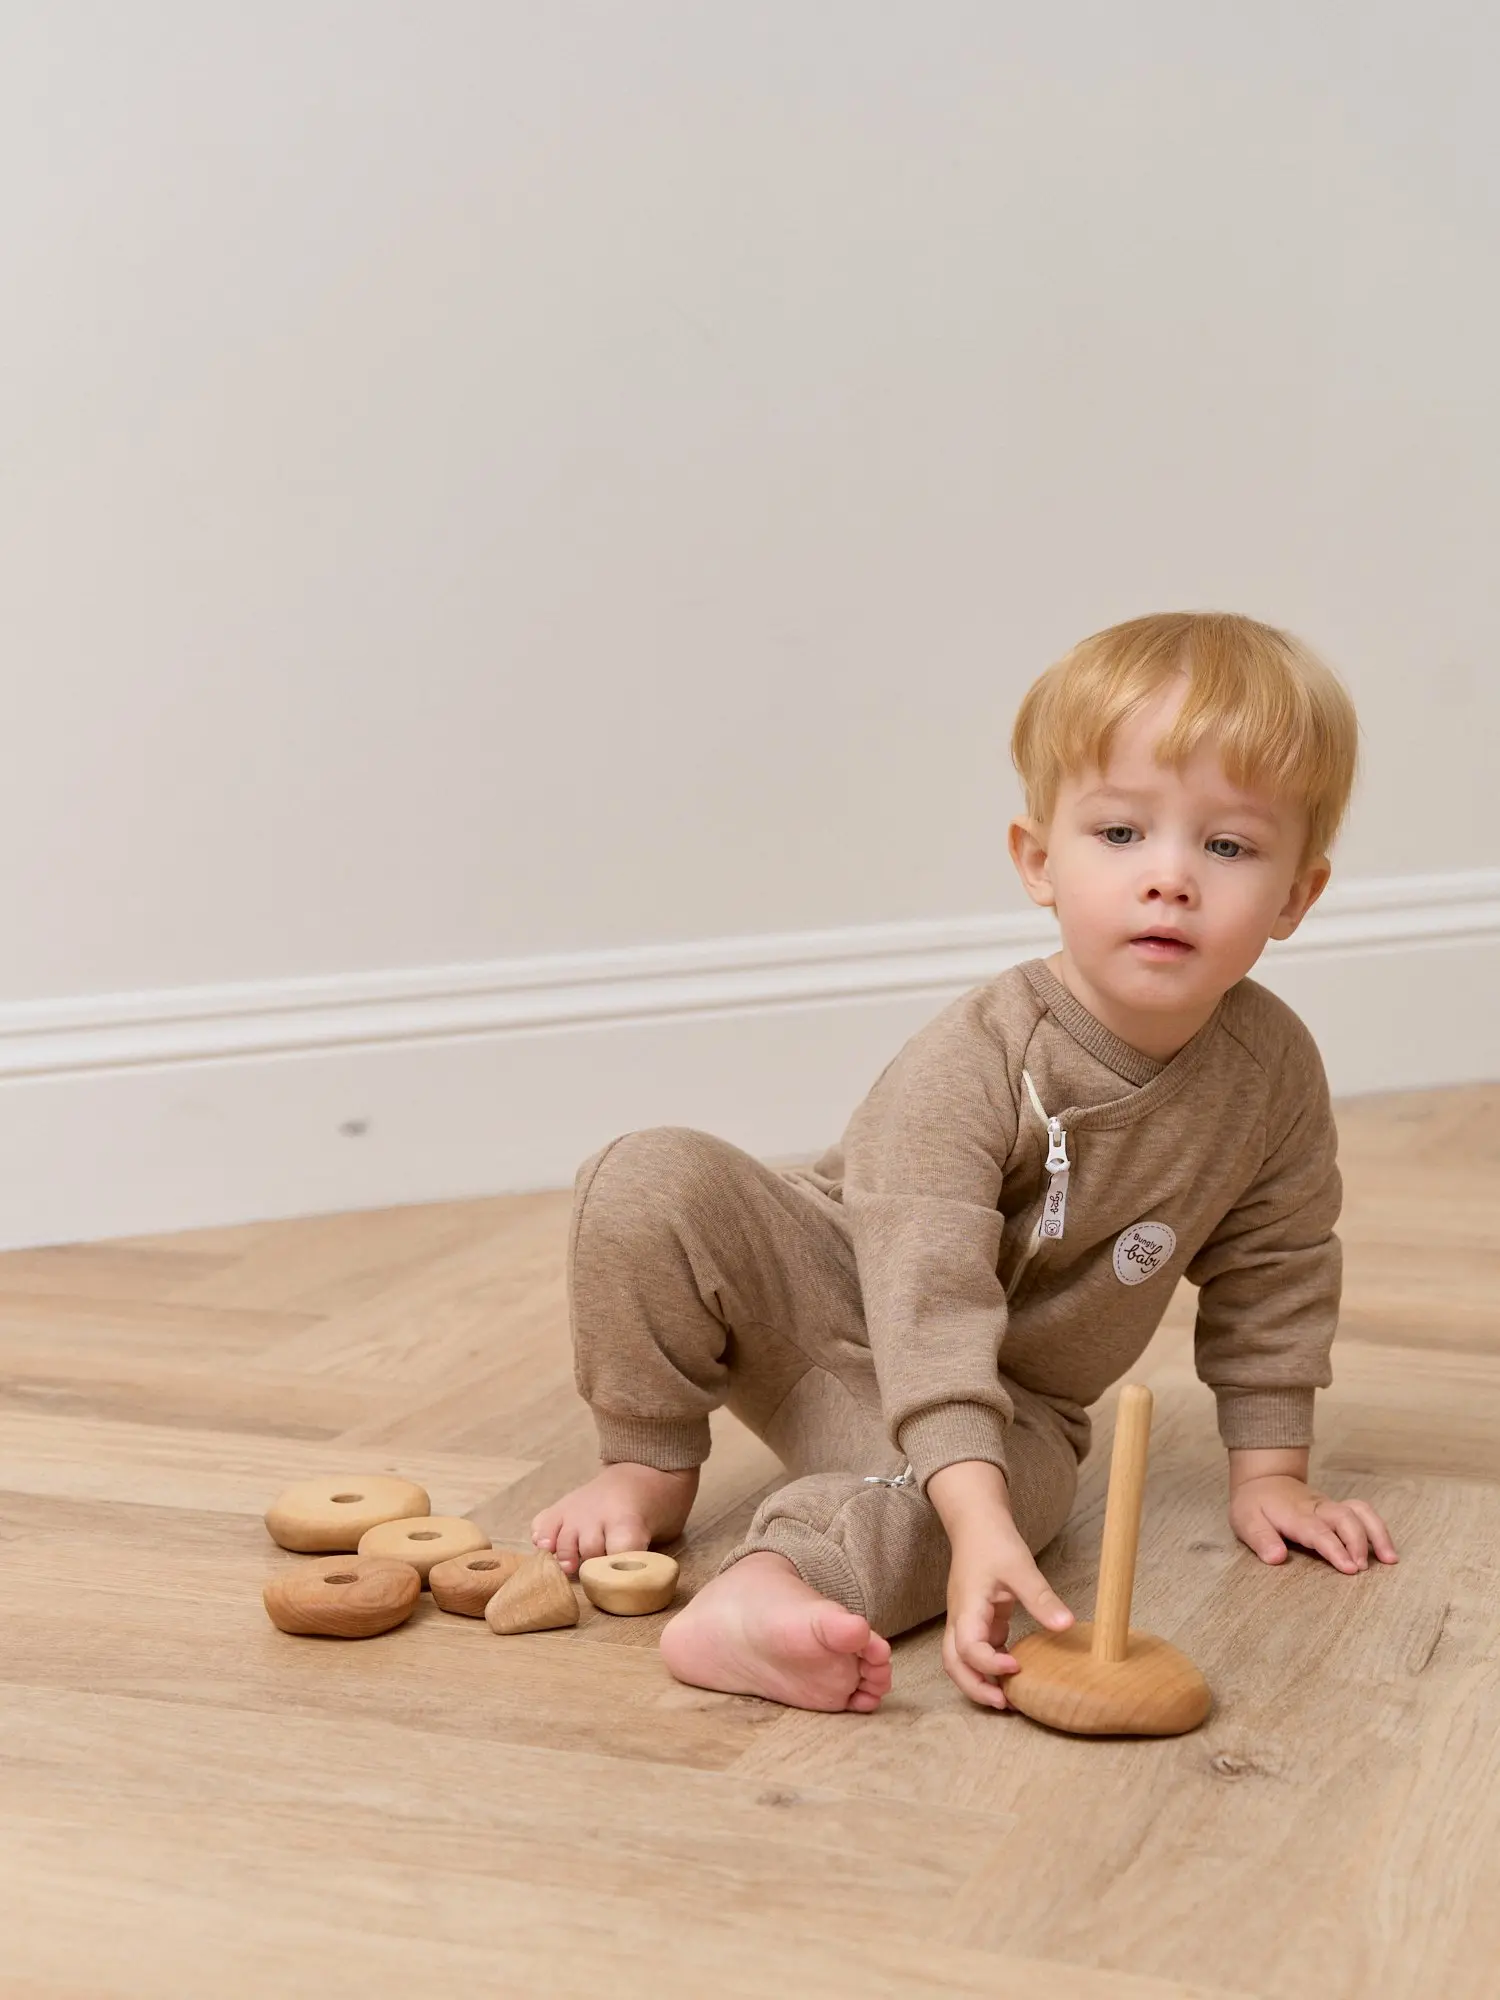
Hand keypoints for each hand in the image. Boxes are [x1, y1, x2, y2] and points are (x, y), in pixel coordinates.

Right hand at [941, 1517, 1075, 1710]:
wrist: (977, 1523)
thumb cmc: (992, 1541)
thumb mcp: (1020, 1567)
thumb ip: (1041, 1597)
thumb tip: (1065, 1625)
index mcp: (967, 1607)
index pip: (967, 1646)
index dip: (989, 1664)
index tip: (1016, 1667)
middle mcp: (960, 1619)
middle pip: (954, 1664)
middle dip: (975, 1688)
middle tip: (1005, 1704)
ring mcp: (967, 1621)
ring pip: (961, 1662)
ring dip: (980, 1682)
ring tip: (1010, 1699)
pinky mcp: (979, 1620)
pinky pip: (978, 1651)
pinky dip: (992, 1667)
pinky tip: (1015, 1672)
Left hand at [1229, 1473, 1398, 1572]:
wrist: (1264, 1478)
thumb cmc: (1254, 1503)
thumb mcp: (1245, 1520)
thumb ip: (1261, 1538)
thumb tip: (1276, 1558)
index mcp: (1294, 1514)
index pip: (1318, 1531)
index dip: (1335, 1549)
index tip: (1349, 1568)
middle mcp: (1317, 1508)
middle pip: (1345, 1518)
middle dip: (1358, 1542)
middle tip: (1363, 1569)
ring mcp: (1330, 1506)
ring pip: (1360, 1511)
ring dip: (1377, 1533)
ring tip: (1390, 1560)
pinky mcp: (1338, 1508)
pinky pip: (1362, 1512)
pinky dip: (1377, 1528)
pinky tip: (1387, 1550)